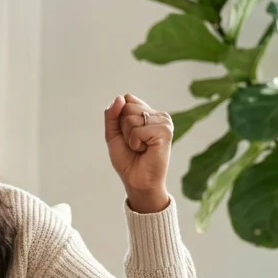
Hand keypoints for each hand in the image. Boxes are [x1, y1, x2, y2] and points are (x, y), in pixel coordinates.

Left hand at [105, 94, 172, 212]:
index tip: (126, 134)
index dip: (119, 118)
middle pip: (127, 107)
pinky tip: (145, 150)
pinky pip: (139, 130)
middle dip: (123, 128)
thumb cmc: (127, 159)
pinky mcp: (165, 132)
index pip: (126, 99)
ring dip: (129, 137)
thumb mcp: (113, 134)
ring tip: (140, 147)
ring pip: (131, 118)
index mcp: (147, 112)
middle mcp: (158, 115)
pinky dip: (135, 142)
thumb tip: (120, 98)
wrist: (136, 180)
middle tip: (134, 143)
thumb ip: (112, 115)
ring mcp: (164, 122)